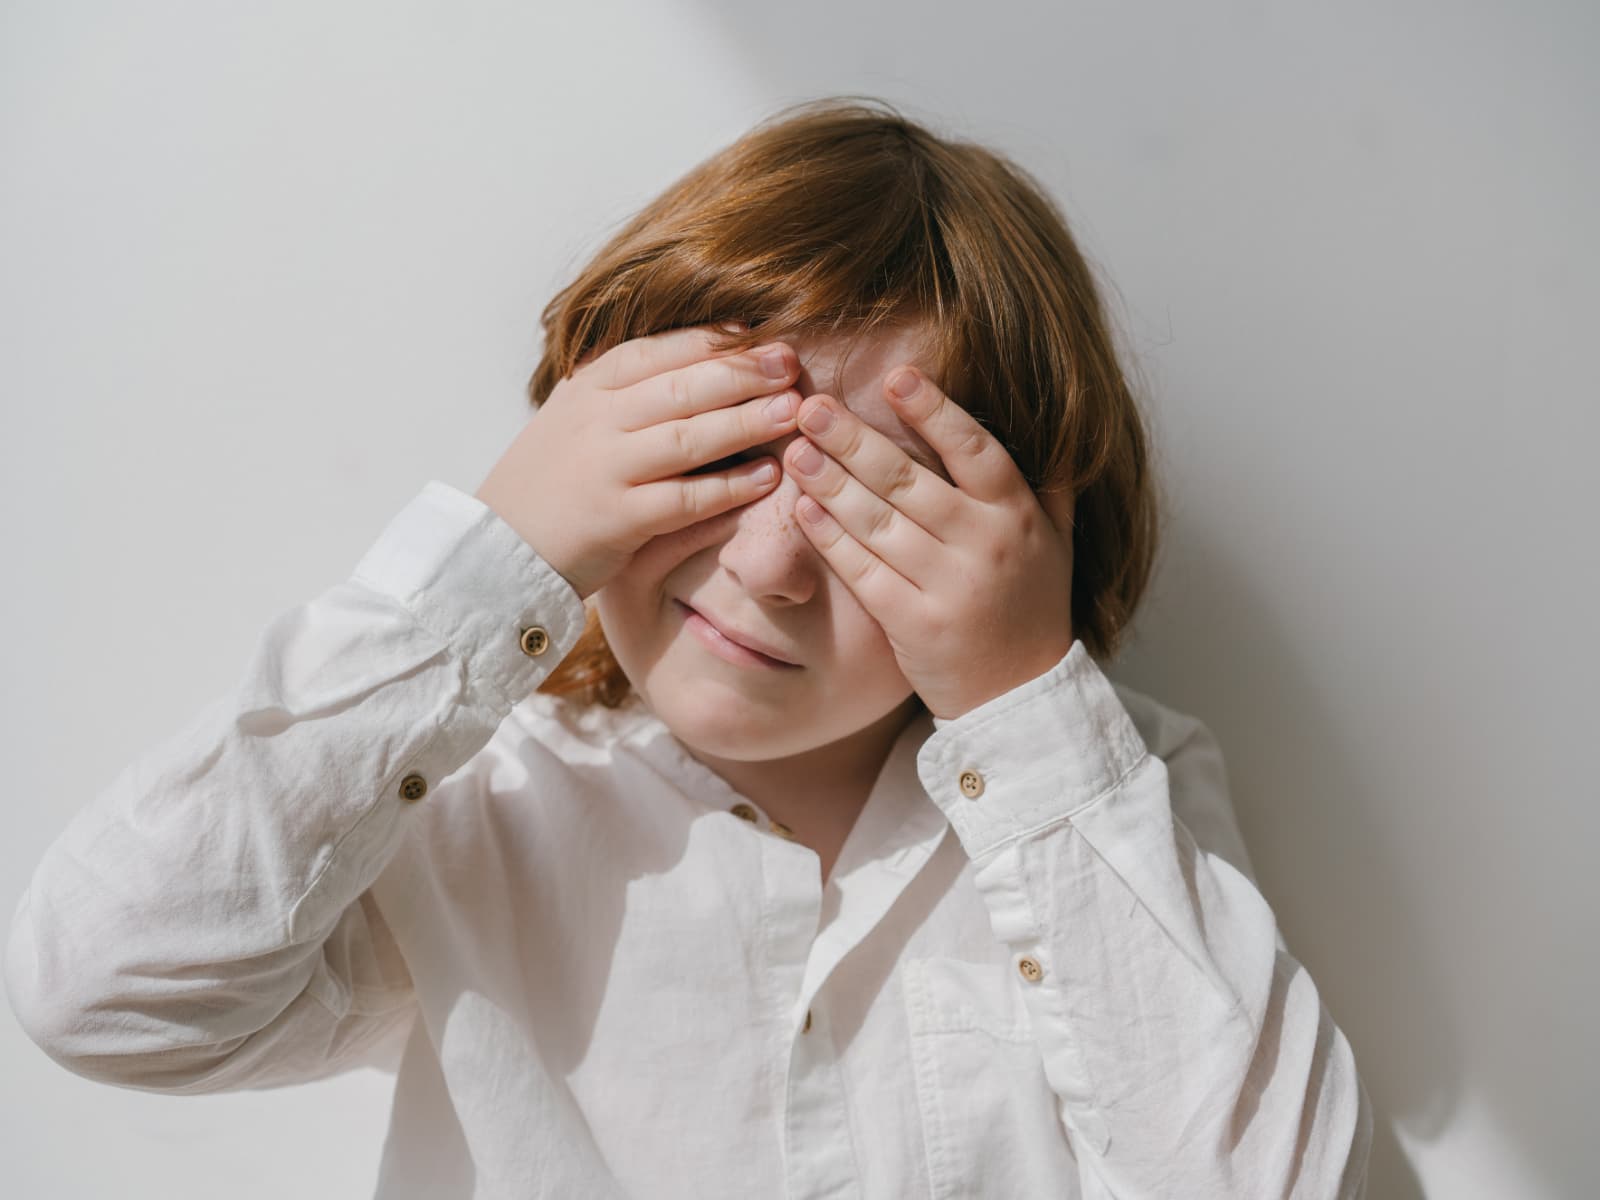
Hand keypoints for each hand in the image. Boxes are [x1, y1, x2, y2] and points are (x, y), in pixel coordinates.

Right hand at [474, 324, 801, 600]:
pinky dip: (730, 487)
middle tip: (790, 365)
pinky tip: (767, 478)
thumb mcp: (576, 419)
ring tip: (792, 411)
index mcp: (588, 388)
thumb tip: (700, 359)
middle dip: (742, 372)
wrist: (497, 549)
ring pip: (688, 437)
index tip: (762, 334)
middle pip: (682, 386)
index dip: (715, 341)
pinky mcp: (617, 520)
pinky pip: (685, 499)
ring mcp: (606, 469)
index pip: (660, 350)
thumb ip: (625, 391)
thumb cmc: (550, 483)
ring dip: (746, 422)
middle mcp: (597, 421)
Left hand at [781, 367, 1075, 720]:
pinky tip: (804, 509)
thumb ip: (1050, 486)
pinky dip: (831, 539)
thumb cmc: (1032, 609)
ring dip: (831, 482)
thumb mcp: (1057, 543)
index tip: (896, 376)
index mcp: (1017, 516)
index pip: (975, 450)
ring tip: (796, 449)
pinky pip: (863, 572)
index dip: (934, 411)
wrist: (1021, 698)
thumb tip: (1058, 426)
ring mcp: (948, 587)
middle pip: (909, 481)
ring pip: (879, 523)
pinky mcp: (913, 625)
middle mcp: (985, 545)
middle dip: (855, 439)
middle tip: (812, 406)